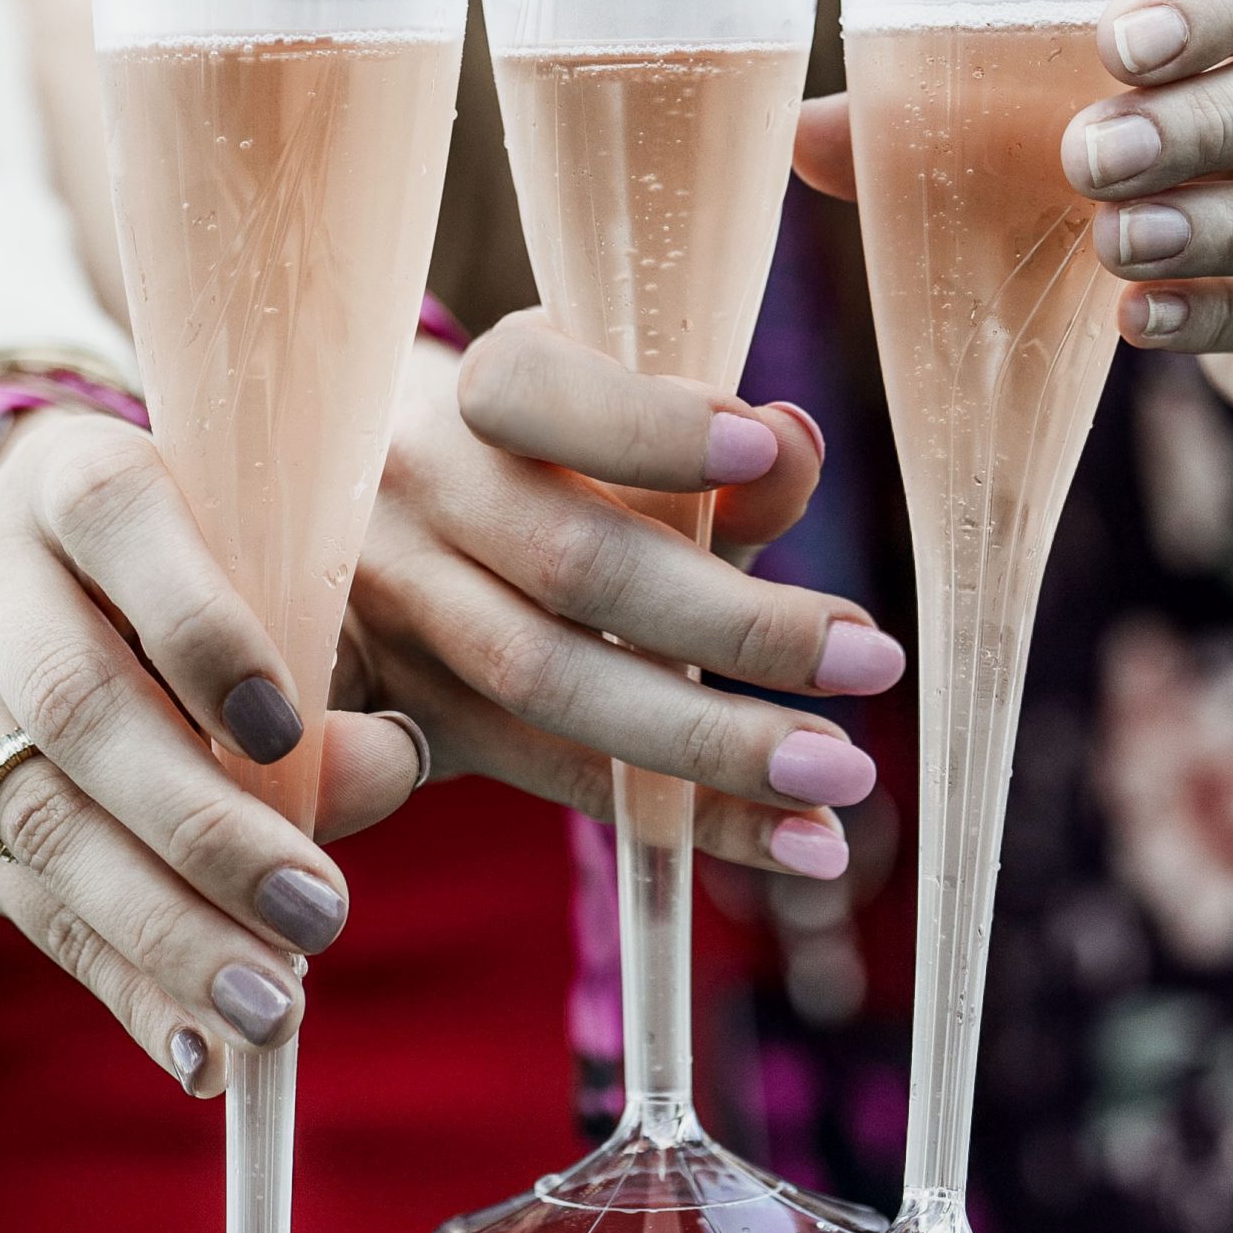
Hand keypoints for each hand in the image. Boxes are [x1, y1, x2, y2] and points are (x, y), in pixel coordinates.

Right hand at [0, 409, 425, 1098]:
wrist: (44, 563)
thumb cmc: (205, 559)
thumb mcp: (262, 566)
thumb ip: (320, 656)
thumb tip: (381, 769)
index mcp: (72, 477)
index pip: (121, 527)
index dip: (202, 629)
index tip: (286, 732)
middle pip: (75, 708)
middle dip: (203, 828)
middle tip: (321, 916)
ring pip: (39, 823)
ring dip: (166, 933)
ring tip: (274, 1012)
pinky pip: (27, 909)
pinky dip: (125, 988)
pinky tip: (201, 1053)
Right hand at [338, 313, 905, 876]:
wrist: (362, 522)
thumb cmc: (540, 462)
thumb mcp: (614, 424)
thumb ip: (707, 434)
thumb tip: (793, 448)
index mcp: (476, 396)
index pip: (534, 392)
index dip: (645, 425)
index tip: (763, 448)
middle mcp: (418, 499)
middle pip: (567, 564)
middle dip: (731, 620)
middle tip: (870, 657)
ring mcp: (397, 615)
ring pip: (549, 685)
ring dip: (713, 741)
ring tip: (839, 771)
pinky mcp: (411, 721)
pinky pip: (556, 778)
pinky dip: (692, 818)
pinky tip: (798, 841)